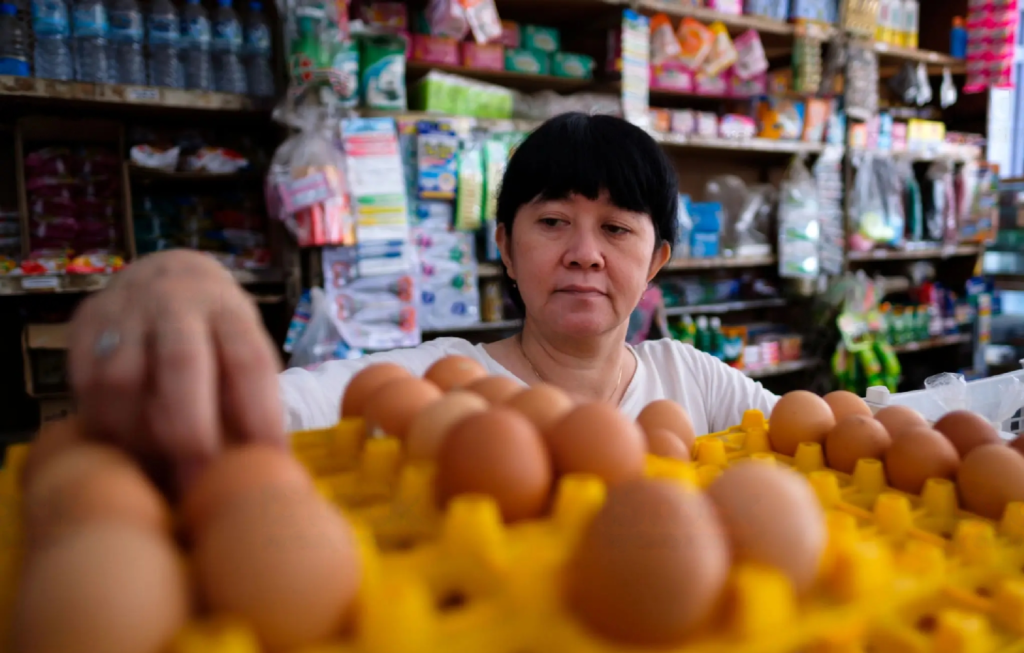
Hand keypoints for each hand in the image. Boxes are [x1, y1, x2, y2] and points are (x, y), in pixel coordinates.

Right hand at [68, 250, 285, 485]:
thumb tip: (261, 463)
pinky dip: (103, 421)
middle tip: (196, 483)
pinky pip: (86, 380)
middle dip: (190, 430)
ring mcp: (129, 310)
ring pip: (123, 378)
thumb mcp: (242, 346)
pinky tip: (120, 445)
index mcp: (230, 312)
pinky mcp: (88, 321)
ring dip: (138, 433)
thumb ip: (247, 393)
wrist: (164, 274)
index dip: (260, 414)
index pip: (250, 361)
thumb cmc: (215, 331)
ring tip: (155, 468)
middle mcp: (180, 304)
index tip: (267, 462)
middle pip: (183, 363)